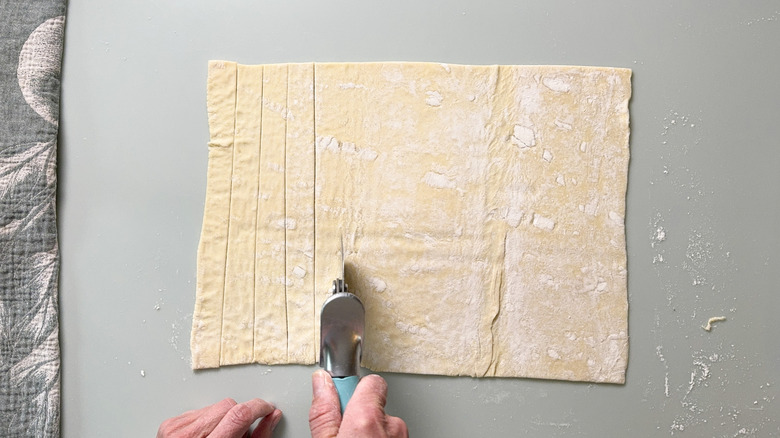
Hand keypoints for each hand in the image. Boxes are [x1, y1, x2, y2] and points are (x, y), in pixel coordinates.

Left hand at [157, 397, 281, 437]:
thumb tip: (271, 418)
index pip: (239, 415)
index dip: (258, 407)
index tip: (265, 408)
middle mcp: (189, 437)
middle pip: (228, 406)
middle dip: (240, 415)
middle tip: (239, 434)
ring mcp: (176, 430)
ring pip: (214, 405)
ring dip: (223, 418)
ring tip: (220, 437)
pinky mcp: (169, 425)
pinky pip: (198, 410)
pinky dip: (207, 421)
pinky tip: (207, 436)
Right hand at [309, 370, 407, 437]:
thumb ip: (324, 412)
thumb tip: (321, 380)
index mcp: (368, 420)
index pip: (370, 382)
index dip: (353, 391)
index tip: (342, 401)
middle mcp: (392, 426)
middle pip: (375, 406)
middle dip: (361, 417)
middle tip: (346, 434)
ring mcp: (403, 437)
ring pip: (385, 425)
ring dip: (372, 433)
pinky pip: (392, 436)